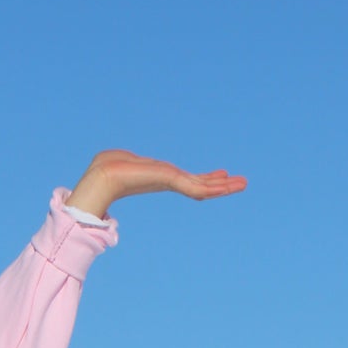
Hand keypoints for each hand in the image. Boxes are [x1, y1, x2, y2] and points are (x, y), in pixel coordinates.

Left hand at [67, 149, 246, 217]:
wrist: (104, 175)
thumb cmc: (109, 166)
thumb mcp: (125, 162)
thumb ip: (126, 163)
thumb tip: (111, 160)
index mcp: (162, 176)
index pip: (189, 179)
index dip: (206, 178)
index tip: (221, 175)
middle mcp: (169, 181)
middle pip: (200, 185)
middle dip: (221, 185)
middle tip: (242, 183)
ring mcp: (170, 182)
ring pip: (201, 187)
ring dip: (223, 186)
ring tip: (242, 184)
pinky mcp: (169, 181)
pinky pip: (194, 187)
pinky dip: (209, 187)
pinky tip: (223, 186)